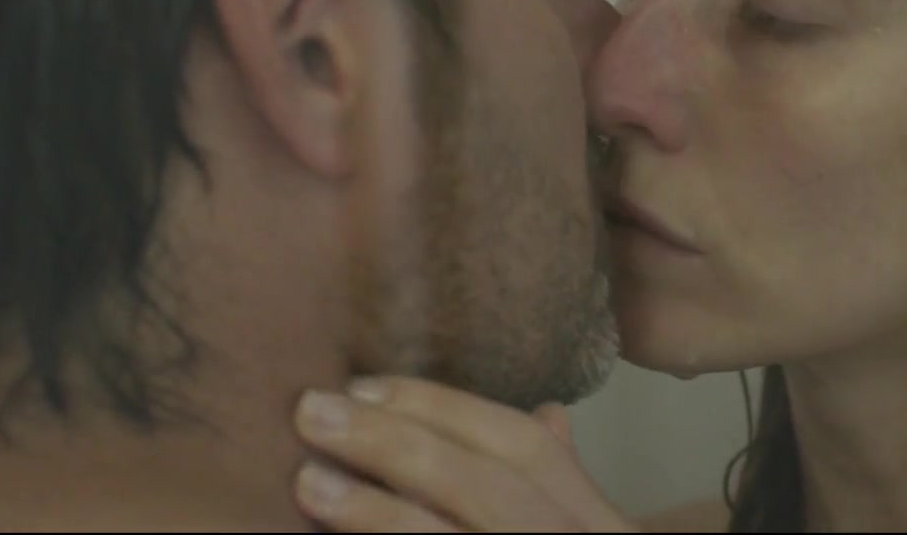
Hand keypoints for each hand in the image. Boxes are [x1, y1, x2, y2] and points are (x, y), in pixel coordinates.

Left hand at [291, 376, 640, 532]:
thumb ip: (565, 485)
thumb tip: (547, 416)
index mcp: (598, 525)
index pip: (525, 448)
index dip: (445, 409)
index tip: (365, 385)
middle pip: (486, 486)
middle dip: (397, 443)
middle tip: (311, 412)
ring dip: (378, 513)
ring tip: (308, 482)